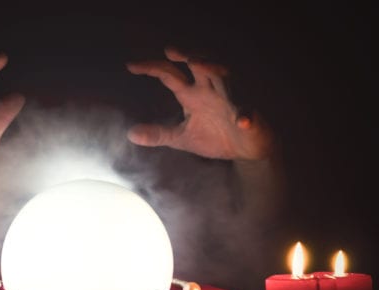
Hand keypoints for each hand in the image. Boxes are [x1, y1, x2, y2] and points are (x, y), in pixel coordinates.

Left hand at [125, 46, 272, 160]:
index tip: (130, 66)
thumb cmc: (215, 138)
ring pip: (224, 79)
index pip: (169, 75)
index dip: (152, 68)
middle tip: (170, 51)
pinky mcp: (249, 117)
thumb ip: (159, 134)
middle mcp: (210, 91)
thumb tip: (130, 134)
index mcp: (192, 94)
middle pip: (199, 66)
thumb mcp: (181, 137)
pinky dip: (245, 115)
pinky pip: (247, 113)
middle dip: (186, 56)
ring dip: (213, 70)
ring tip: (200, 64)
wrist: (244, 150)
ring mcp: (230, 102)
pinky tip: (242, 120)